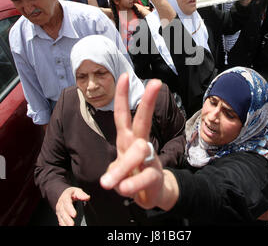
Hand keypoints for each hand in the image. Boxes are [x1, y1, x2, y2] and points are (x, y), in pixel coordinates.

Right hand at [55, 187, 89, 225]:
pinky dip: (62, 224)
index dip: (70, 209)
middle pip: (63, 211)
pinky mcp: (59, 214)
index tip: (74, 215)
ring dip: (64, 223)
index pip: (67, 203)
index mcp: (65, 197)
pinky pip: (60, 220)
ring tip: (69, 227)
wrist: (64, 194)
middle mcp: (61, 204)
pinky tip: (65, 226)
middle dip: (67, 219)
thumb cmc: (72, 193)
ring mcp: (59, 210)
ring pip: (61, 217)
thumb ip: (82, 194)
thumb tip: (87, 197)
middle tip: (72, 224)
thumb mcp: (77, 191)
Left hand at [100, 74, 168, 208]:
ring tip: (108, 183)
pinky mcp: (155, 176)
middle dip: (148, 101)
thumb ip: (114, 171)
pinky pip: (144, 177)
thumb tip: (110, 181)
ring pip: (139, 152)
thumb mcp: (118, 170)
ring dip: (123, 167)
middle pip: (143, 120)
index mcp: (127, 138)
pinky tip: (124, 189)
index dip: (122, 96)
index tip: (124, 76)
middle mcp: (139, 144)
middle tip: (156, 82)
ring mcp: (149, 158)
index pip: (123, 114)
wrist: (152, 194)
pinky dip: (132, 184)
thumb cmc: (132, 174)